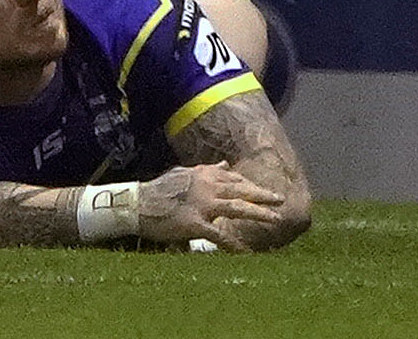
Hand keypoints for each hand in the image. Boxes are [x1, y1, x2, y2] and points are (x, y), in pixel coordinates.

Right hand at [138, 163, 284, 252]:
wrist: (138, 203)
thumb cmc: (159, 190)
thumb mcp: (183, 174)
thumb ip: (206, 170)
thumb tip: (225, 165)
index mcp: (202, 174)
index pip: (233, 177)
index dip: (250, 184)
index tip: (264, 191)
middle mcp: (206, 186)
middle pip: (240, 190)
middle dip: (262, 195)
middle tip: (280, 199)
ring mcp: (201, 204)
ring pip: (237, 208)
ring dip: (258, 214)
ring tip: (275, 220)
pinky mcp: (195, 223)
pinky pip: (219, 235)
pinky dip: (234, 245)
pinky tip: (246, 253)